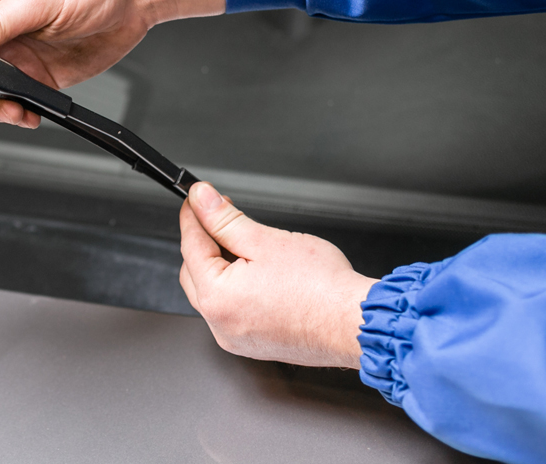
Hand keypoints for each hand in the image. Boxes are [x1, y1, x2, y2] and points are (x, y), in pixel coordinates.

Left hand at [179, 182, 376, 368]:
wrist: (354, 323)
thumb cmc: (321, 288)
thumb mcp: (265, 241)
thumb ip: (226, 219)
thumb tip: (201, 200)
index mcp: (217, 298)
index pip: (191, 246)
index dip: (193, 217)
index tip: (195, 200)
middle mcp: (221, 325)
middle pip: (195, 272)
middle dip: (205, 242)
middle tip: (222, 217)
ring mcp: (237, 338)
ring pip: (214, 293)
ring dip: (222, 266)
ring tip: (248, 245)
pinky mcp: (255, 344)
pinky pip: (233, 311)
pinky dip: (237, 289)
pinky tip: (259, 274)